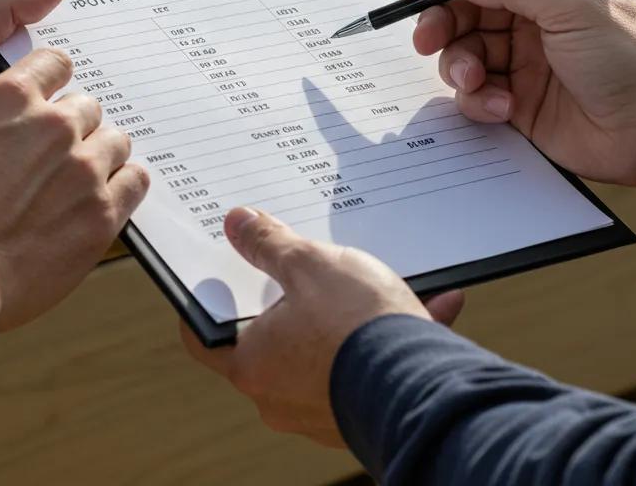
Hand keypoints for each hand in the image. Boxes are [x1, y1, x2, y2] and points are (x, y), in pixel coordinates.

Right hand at [0, 48, 149, 331]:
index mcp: (11, 100)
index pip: (56, 63)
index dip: (54, 78)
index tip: (51, 96)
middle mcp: (55, 126)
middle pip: (88, 107)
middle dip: (74, 126)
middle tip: (55, 155)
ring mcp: (84, 167)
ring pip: (115, 142)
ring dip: (101, 155)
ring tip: (79, 180)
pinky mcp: (103, 210)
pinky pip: (135, 180)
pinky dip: (124, 185)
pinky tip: (105, 198)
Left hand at [181, 207, 462, 445]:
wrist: (426, 384)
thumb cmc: (356, 324)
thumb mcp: (309, 265)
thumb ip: (269, 243)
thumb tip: (238, 223)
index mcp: (253, 365)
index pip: (204, 335)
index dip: (206, 300)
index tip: (215, 275)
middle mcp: (280, 397)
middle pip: (269, 338)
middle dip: (288, 299)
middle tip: (296, 266)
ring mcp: (323, 410)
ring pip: (325, 349)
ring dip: (349, 315)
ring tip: (374, 280)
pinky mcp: (365, 412)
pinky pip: (369, 364)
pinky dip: (389, 336)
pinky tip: (432, 305)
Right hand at [406, 0, 635, 193]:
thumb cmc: (629, 59)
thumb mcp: (571, 6)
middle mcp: (533, 13)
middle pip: (465, 4)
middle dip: (441, 21)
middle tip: (426, 39)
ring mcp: (522, 55)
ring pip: (463, 49)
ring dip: (459, 64)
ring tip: (475, 79)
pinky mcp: (515, 96)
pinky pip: (475, 90)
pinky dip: (478, 98)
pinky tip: (502, 107)